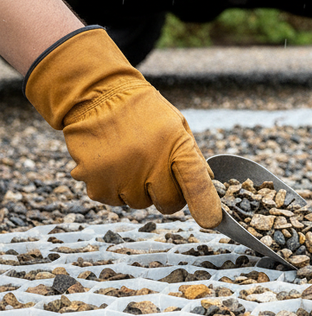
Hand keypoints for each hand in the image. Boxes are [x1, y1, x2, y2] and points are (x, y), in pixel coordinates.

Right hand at [23, 27, 222, 227]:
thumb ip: (192, 156)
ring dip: (138, 190)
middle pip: (168, 202)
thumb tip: (208, 184)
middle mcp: (149, 162)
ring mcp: (121, 174)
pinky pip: (112, 201)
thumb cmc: (143, 111)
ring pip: (139, 203)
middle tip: (156, 173)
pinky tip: (112, 164)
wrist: (97, 95)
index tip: (212, 220)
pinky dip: (113, 188)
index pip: (196, 182)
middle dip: (167, 194)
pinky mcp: (95, 181)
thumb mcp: (177, 125)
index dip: (206, 205)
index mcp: (175, 144)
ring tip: (130, 161)